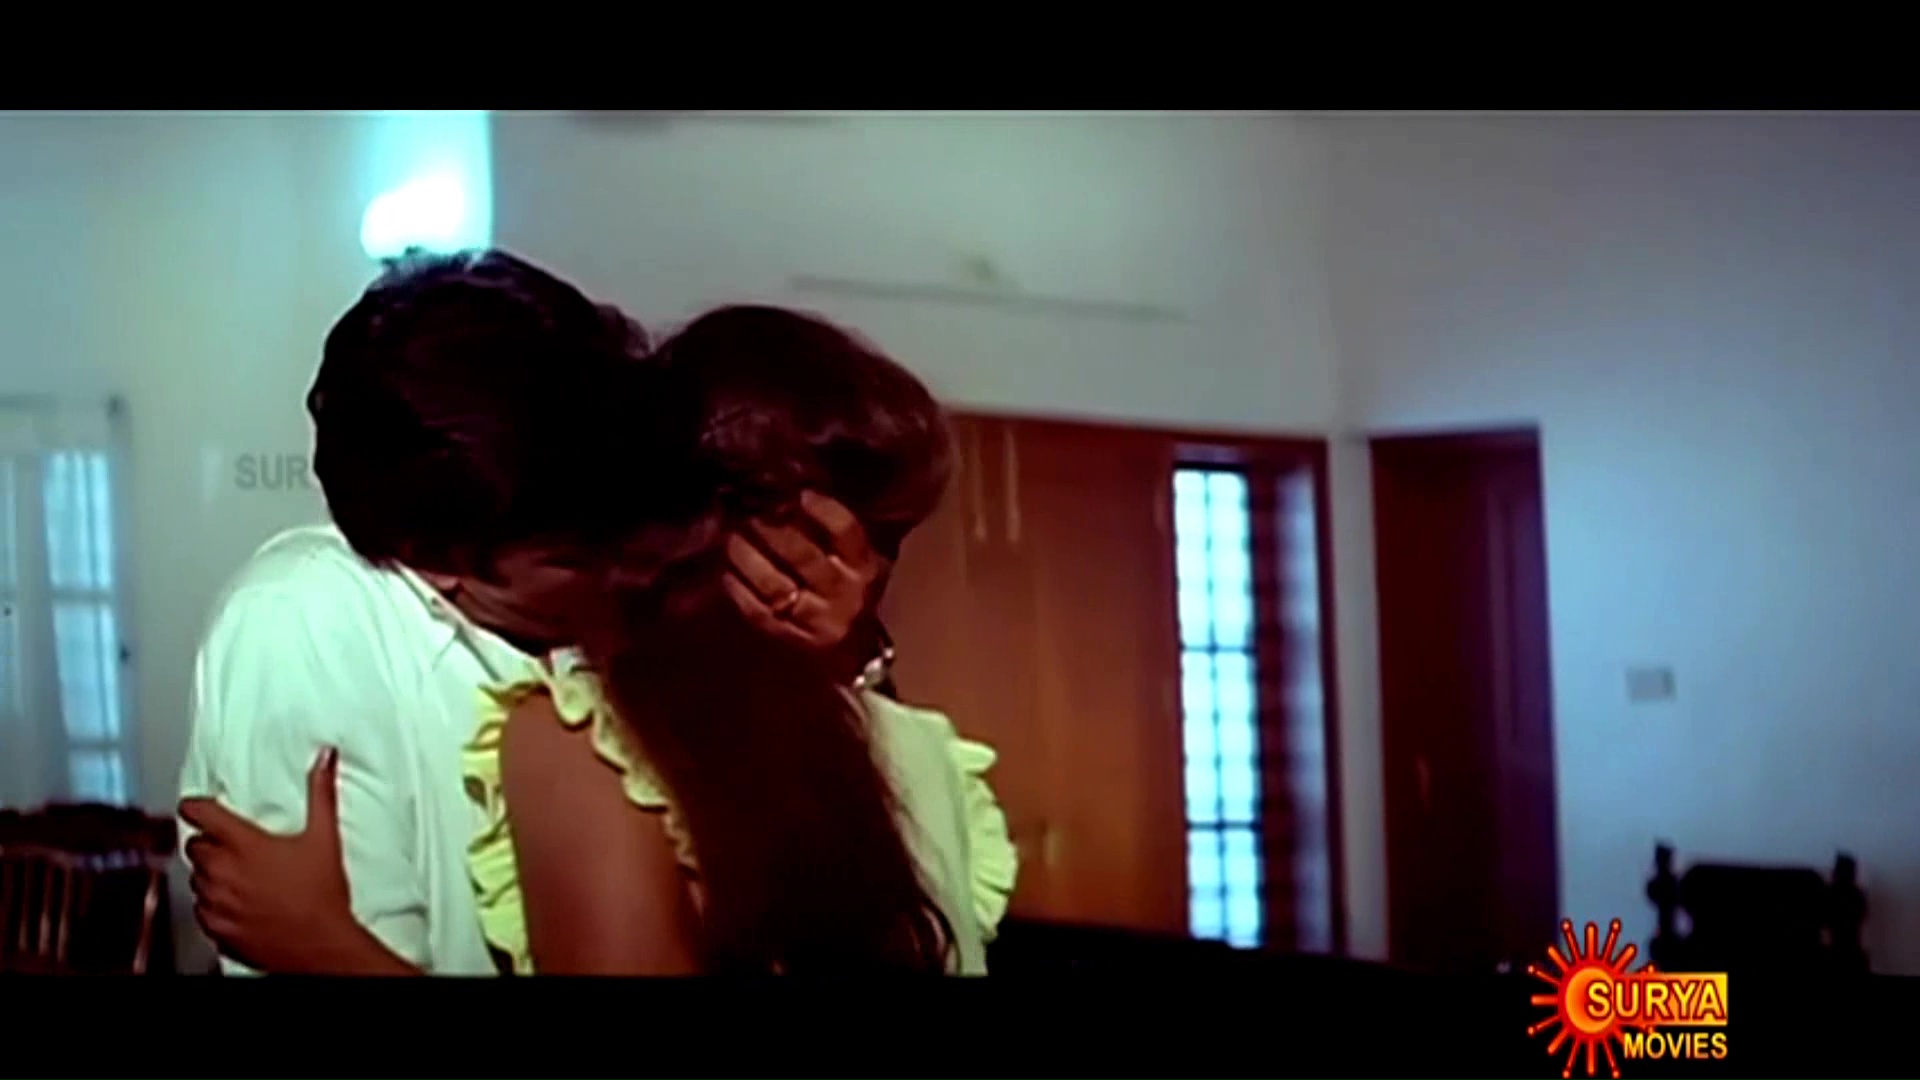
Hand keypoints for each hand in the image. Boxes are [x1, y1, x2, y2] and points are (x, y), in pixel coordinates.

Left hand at [179, 748, 359, 973]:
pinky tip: (236, 903)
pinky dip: (212, 903)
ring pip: (196, 878)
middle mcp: (222, 872)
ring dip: (210, 873)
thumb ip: (321, 793)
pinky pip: (200, 910)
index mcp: (244, 844)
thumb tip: (325, 758)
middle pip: (194, 846)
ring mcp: (215, 902)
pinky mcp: (215, 929)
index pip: (201, 814)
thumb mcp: (324, 838)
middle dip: (209, 842)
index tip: (195, 805)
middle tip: (231, 845)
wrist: (319, 945)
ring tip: (238, 875)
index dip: (195, 806)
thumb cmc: (321, 895)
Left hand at [723, 490, 885, 651]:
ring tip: (731, 536)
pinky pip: (760, 612)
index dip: (819, 508)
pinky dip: (739, 589)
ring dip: (747, 558)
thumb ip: (833, 529)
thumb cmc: (852, 587)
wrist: (857, 648)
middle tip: (746, 510)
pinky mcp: (794, 640)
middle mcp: (846, 595)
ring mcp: (819, 621)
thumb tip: (790, 492)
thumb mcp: (857, 556)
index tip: (796, 491)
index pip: (843, 530)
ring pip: (776, 586)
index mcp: (865, 566)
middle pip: (803, 557)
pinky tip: (726, 571)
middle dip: (770, 530)